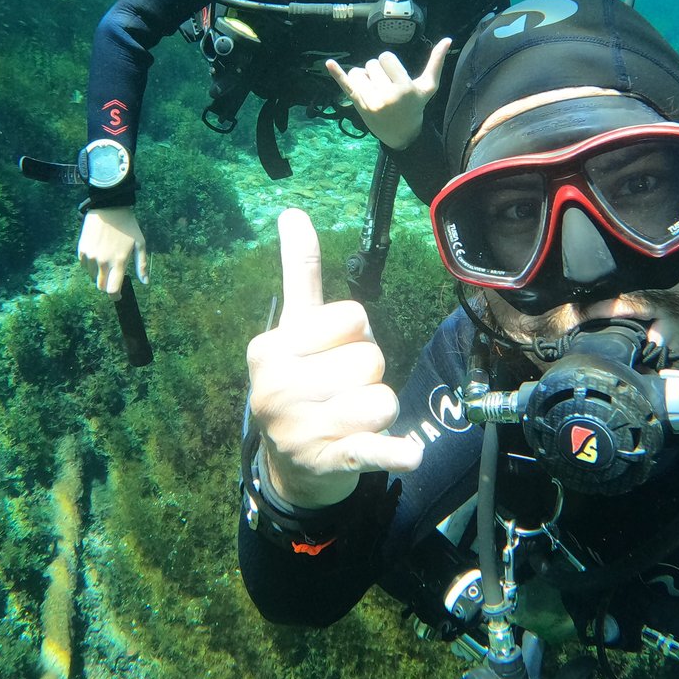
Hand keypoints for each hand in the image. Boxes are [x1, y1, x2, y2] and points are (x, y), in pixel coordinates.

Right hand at [77, 206, 147, 299]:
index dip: (115, 296)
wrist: (108, 208)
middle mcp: (102, 262)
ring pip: (92, 276)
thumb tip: (145, 282)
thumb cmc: (128, 226)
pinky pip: (85, 266)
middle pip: (101, 286)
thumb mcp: (140, 244)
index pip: (112, 289)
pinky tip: (98, 255)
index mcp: (118, 262)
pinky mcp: (82, 250)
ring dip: (99, 275)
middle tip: (113, 278)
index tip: (117, 296)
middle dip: (107, 286)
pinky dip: (91, 266)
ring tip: (107, 262)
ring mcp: (91, 257)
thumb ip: (141, 265)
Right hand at [246, 208, 423, 507]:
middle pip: (370, 359)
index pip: (351, 317)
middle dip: (367, 374)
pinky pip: (374, 449)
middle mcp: (277, 389)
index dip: (354, 333)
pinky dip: (393, 451)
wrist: (289, 466)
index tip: (331, 352)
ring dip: (380, 410)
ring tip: (351, 419)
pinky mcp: (331, 462)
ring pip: (382, 399)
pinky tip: (409, 453)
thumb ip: (298, 273)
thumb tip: (292, 211)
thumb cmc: (300, 382)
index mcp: (269, 349)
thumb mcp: (294, 330)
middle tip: (341, 390)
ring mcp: (301, 430)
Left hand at [326, 37, 450, 150]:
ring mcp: (370, 101)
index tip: (395, 77)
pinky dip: (337, 74)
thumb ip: (436, 63)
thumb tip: (448, 40)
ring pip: (358, 71)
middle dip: (378, 72)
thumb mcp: (428, 87)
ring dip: (364, 77)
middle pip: (371, 64)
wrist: (402, 135)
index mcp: (403, 88)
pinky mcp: (358, 105)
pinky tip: (328, 63)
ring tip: (375, 90)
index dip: (389, 64)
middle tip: (387, 88)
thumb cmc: (416, 107)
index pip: (385, 58)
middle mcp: (385, 95)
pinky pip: (345, 86)